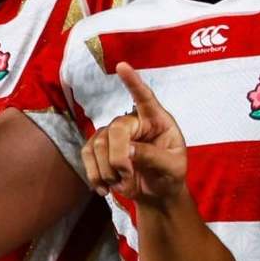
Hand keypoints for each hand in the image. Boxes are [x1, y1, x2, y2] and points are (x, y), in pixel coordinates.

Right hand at [80, 63, 187, 206]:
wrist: (157, 194)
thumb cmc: (169, 175)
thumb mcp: (172, 167)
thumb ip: (154, 156)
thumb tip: (129, 150)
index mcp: (157, 120)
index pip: (145, 97)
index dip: (133, 82)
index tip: (122, 66)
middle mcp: (134, 122)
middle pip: (116, 129)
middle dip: (118, 157)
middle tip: (126, 175)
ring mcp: (114, 134)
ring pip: (98, 143)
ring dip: (107, 170)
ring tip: (121, 184)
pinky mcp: (99, 149)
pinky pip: (87, 155)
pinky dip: (94, 174)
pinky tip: (104, 188)